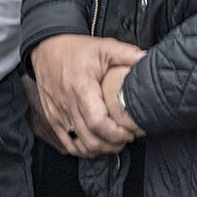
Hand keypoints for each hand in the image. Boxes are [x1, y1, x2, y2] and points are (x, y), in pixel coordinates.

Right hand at [30, 35, 144, 157]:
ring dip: (99, 149)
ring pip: (78, 145)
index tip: (131, 132)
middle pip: (90, 139)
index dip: (116, 134)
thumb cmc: (75, 49)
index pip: (97, 122)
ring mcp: (57, 113)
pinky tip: (96, 145)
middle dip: (113, 145)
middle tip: (127, 139)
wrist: (45, 49)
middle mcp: (66, 104)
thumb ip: (129, 54)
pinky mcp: (52, 118)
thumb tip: (151, 60)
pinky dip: (83, 149)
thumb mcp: (104, 46)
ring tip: (113, 143)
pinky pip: (67, 143)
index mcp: (80, 88)